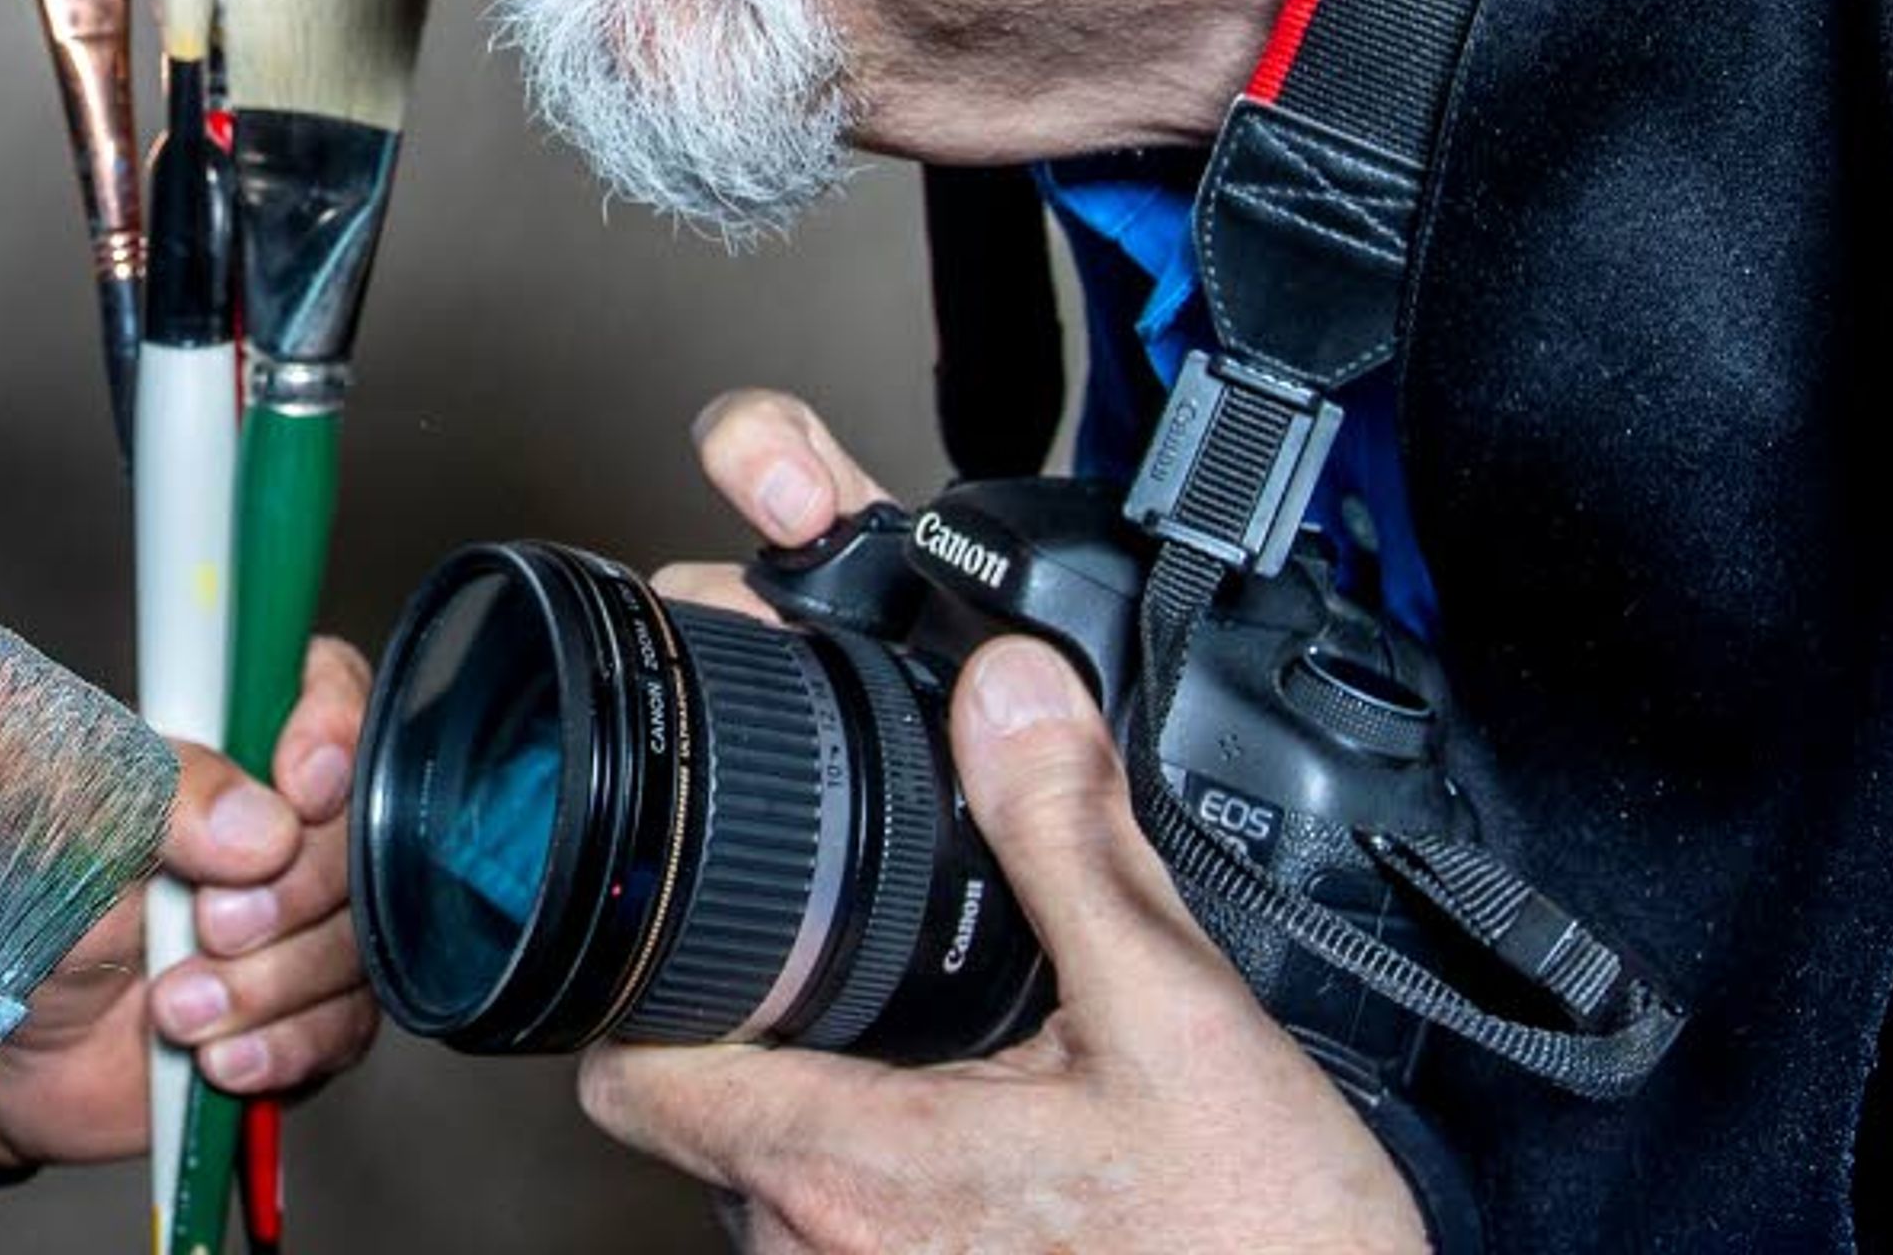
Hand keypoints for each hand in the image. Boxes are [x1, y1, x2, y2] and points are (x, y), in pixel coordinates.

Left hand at [0, 634, 377, 1171]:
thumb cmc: (2, 907)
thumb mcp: (60, 824)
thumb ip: (158, 799)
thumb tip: (265, 828)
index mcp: (215, 746)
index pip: (322, 687)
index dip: (332, 729)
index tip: (299, 784)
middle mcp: (267, 827)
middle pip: (358, 833)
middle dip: (294, 891)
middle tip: (209, 925)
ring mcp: (289, 923)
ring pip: (355, 940)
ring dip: (272, 984)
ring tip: (174, 1007)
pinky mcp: (293, 1013)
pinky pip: (343, 1028)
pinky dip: (285, 1046)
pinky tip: (218, 1056)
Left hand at [576, 392, 1423, 1253]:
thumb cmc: (1265, 1250)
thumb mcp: (1179, 1019)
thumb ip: (1071, 842)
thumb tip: (1006, 694)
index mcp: (847, 1164)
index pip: (627, 1071)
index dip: (634, 980)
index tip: (682, 911)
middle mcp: (820, 1251)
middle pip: (700, 1109)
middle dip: (759, 1020)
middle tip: (845, 955)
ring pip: (773, 1177)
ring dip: (828, 1102)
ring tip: (935, 1045)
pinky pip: (846, 1234)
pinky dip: (887, 1173)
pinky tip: (987, 1134)